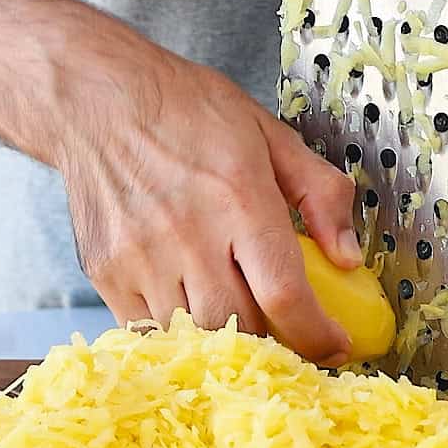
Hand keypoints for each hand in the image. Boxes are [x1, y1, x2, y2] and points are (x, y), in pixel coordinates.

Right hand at [51, 24, 359, 364]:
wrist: (98, 100)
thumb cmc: (186, 111)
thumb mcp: (270, 134)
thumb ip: (320, 193)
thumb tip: (348, 257)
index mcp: (239, 198)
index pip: (284, 294)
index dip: (316, 335)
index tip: (335, 347)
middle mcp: (189, 235)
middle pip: (243, 326)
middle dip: (276, 340)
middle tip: (289, 331)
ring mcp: (142, 258)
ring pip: (197, 337)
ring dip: (227, 338)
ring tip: (241, 315)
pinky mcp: (107, 273)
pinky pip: (151, 331)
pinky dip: (181, 332)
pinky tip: (194, 307)